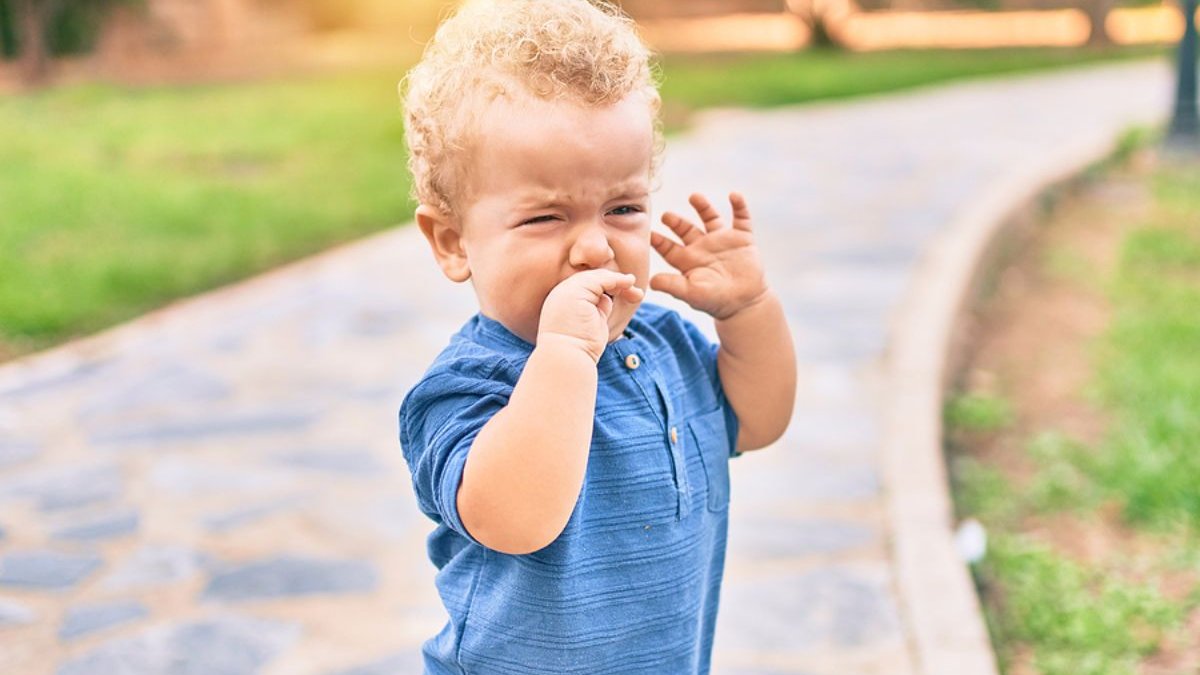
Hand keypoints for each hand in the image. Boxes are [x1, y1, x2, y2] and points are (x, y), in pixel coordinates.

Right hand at [537, 269, 643, 362]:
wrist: (566, 358)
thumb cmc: (579, 348)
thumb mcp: (591, 324)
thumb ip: (597, 309)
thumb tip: (607, 299)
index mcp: (562, 302)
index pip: (586, 287)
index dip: (606, 287)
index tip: (626, 292)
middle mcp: (561, 293)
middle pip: (590, 278)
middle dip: (613, 281)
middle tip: (633, 290)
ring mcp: (566, 290)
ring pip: (595, 276)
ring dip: (617, 279)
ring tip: (632, 283)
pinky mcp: (575, 291)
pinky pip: (599, 279)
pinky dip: (616, 280)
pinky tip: (628, 283)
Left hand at [650, 193, 767, 320]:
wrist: (745, 304)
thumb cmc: (716, 301)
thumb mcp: (691, 293)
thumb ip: (672, 285)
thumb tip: (651, 282)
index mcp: (688, 260)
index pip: (668, 247)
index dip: (658, 240)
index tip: (648, 232)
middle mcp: (702, 247)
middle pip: (685, 229)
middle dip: (675, 221)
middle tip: (666, 216)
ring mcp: (722, 241)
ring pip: (710, 218)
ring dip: (703, 206)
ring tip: (694, 197)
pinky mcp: (742, 239)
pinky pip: (741, 218)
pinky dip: (739, 206)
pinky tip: (734, 195)